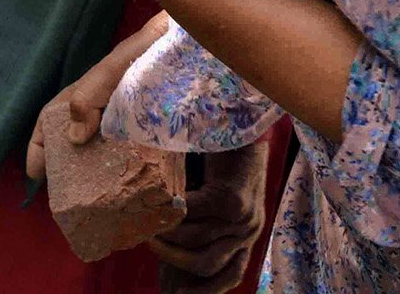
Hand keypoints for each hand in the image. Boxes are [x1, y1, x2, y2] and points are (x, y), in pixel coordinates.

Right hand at [24, 11, 170, 181]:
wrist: (178, 46)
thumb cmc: (138, 55)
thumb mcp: (107, 74)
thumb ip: (86, 99)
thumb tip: (72, 139)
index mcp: (83, 95)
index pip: (51, 120)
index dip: (40, 145)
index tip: (34, 174)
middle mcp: (98, 109)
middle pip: (72, 139)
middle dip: (65, 162)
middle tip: (63, 191)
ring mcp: (121, 119)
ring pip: (99, 147)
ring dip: (94, 168)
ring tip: (92, 193)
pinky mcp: (144, 127)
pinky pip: (129, 150)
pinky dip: (124, 166)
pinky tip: (128, 182)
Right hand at [151, 142, 270, 293]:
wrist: (239, 122)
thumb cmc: (220, 159)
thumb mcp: (213, 200)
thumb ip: (200, 223)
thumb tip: (168, 244)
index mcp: (247, 234)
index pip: (231, 275)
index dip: (206, 290)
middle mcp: (249, 230)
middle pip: (207, 265)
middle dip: (174, 261)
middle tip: (150, 244)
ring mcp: (243, 217)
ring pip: (196, 242)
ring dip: (168, 238)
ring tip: (150, 226)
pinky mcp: (232, 200)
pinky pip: (194, 217)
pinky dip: (173, 215)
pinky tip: (161, 207)